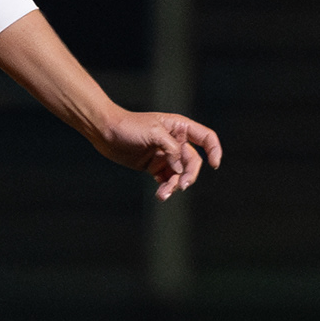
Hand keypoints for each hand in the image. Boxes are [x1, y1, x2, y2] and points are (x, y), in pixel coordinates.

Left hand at [93, 107, 221, 200]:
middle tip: (180, 186)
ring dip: (175, 185)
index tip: (214, 165)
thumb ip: (171, 149)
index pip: (206, 138)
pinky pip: (167, 180)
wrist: (105, 132)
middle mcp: (176, 142)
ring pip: (180, 174)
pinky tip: (161, 194)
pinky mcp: (155, 166)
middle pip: (194, 162)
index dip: (214, 150)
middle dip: (189, 175)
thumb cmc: (129, 126)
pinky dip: (167, 188)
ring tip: (163, 194)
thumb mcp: (153, 133)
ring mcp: (166, 155)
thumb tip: (179, 168)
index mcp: (180, 128)